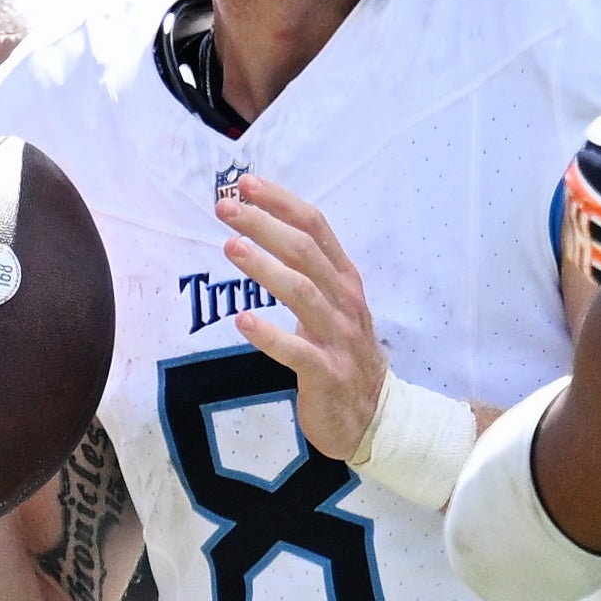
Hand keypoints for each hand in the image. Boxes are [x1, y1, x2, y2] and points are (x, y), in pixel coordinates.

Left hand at [219, 176, 387, 460]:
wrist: (375, 416)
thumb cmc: (343, 354)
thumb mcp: (335, 306)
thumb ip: (309, 274)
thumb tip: (266, 233)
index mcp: (345, 281)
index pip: (317, 228)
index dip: (282, 203)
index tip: (246, 184)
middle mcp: (346, 302)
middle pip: (306, 252)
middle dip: (264, 225)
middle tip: (226, 208)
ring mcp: (339, 338)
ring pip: (303, 293)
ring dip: (264, 268)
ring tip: (230, 247)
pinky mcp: (327, 374)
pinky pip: (297, 351)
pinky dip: (270, 335)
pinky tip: (243, 321)